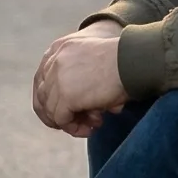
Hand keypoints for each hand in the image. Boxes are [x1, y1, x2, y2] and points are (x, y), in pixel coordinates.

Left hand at [31, 20, 126, 136]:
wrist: (135, 60)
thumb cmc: (124, 62)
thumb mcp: (94, 62)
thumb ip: (78, 77)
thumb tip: (75, 108)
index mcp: (60, 47)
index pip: (42, 78)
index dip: (51, 99)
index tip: (66, 112)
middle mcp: (54, 60)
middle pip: (43, 95)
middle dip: (60, 113)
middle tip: (80, 122)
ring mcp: (57, 78)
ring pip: (51, 110)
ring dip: (69, 122)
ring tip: (90, 126)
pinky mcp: (66, 96)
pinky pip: (61, 119)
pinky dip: (73, 128)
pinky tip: (90, 130)